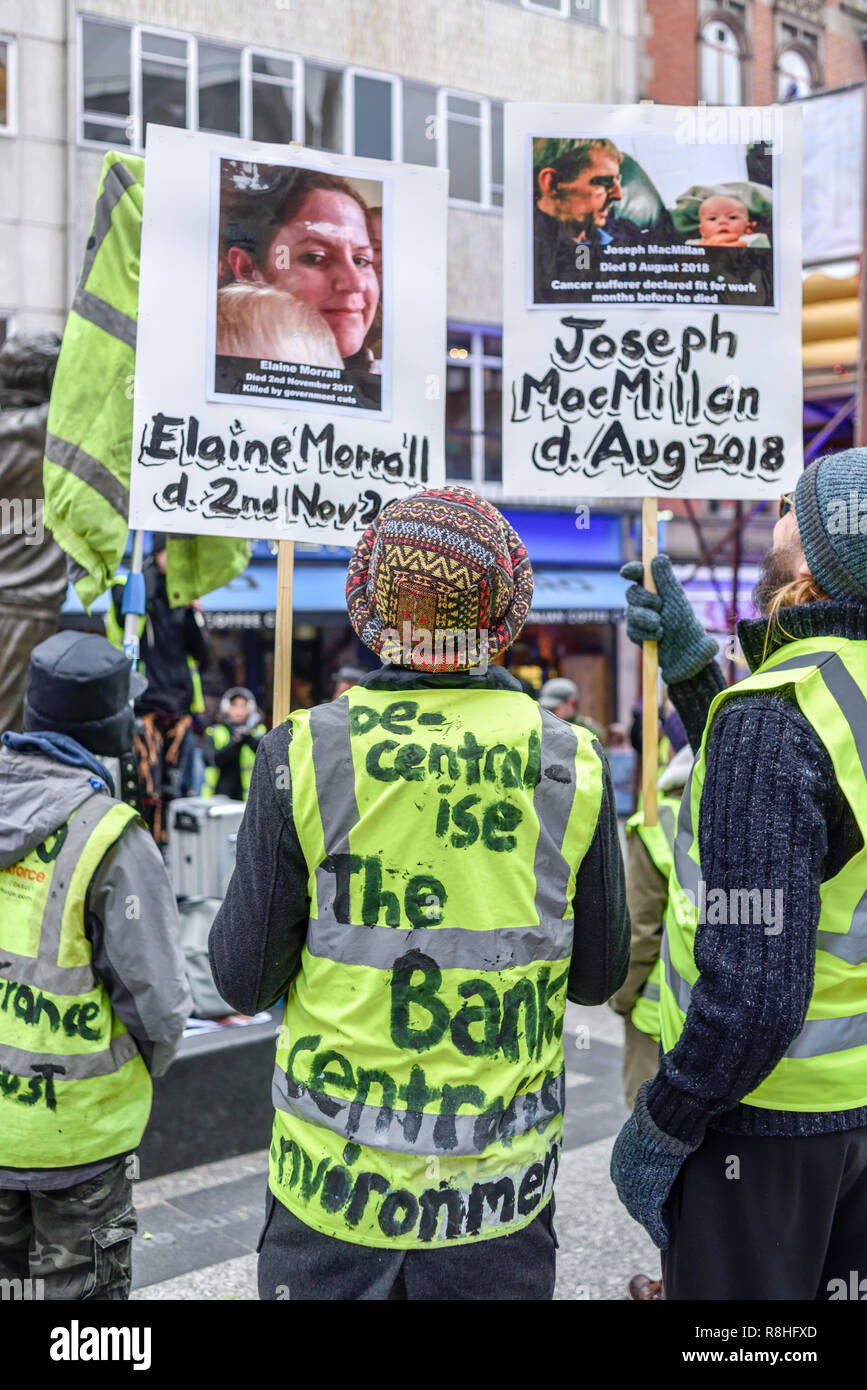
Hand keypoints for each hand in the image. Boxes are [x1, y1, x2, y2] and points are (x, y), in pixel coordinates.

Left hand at [609, 1081, 696, 1250]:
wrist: (659, 1125)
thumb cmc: (658, 1119)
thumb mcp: (649, 1128)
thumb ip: (650, 1135)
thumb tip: (659, 1122)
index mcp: (620, 1159)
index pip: (629, 1182)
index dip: (640, 1190)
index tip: (650, 1195)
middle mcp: (620, 1176)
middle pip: (632, 1199)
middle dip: (644, 1208)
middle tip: (658, 1217)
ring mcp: (631, 1190)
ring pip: (642, 1213)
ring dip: (652, 1221)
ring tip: (663, 1229)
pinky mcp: (645, 1202)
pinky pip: (653, 1222)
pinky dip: (659, 1232)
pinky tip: (664, 1239)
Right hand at [620, 555, 718, 683]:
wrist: (688, 655)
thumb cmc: (686, 626)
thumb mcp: (677, 600)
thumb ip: (666, 580)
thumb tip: (658, 557)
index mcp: (658, 590)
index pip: (640, 574)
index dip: (632, 570)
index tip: (628, 572)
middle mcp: (646, 602)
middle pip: (632, 592)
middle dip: (644, 598)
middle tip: (659, 605)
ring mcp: (639, 618)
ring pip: (630, 611)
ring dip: (645, 617)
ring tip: (660, 626)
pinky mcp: (636, 635)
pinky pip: (632, 629)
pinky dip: (645, 632)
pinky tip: (658, 637)